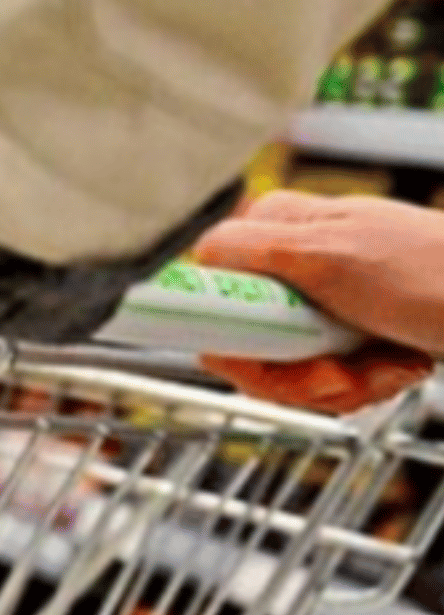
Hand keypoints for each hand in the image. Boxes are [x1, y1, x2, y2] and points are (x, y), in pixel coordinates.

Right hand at [192, 190, 440, 411]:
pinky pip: (328, 382)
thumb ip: (252, 250)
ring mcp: (326, 306)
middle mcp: (296, 266)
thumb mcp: (329, 252)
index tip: (251, 354)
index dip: (227, 331)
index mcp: (280, 230)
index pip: (209, 287)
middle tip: (332, 371)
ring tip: (384, 364)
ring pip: (288, 369)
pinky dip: (365, 385)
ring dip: (338, 383)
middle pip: (247, 342)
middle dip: (292, 371)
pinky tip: (397, 366)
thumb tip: (195, 254)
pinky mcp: (354, 340)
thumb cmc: (436, 273)